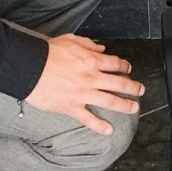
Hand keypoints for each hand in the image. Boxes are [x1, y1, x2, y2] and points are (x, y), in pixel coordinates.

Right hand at [25, 33, 144, 133]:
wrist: (31, 68)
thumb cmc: (48, 53)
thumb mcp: (71, 40)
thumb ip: (88, 44)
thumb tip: (101, 48)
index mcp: (91, 60)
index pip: (115, 64)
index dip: (125, 66)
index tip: (128, 69)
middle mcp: (91, 78)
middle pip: (118, 83)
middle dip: (132, 87)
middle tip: (140, 90)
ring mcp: (83, 94)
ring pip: (109, 101)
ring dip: (124, 105)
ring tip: (134, 108)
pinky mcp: (71, 107)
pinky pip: (88, 119)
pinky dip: (99, 126)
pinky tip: (108, 130)